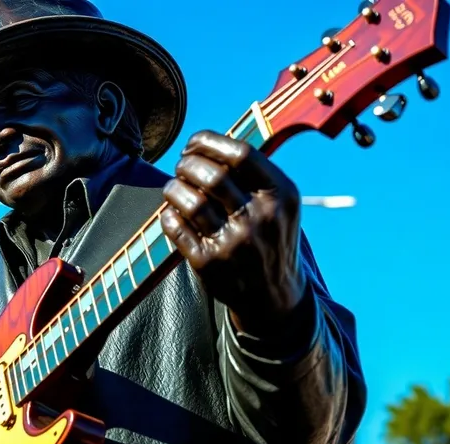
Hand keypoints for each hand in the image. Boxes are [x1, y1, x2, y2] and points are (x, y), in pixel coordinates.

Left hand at [160, 131, 306, 334]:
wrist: (274, 296)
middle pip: (211, 175)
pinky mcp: (209, 264)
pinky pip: (176, 228)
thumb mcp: (280, 203)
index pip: (240, 153)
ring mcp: (234, 244)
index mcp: (280, 195)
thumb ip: (252, 173)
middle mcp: (260, 218)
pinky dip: (168, 215)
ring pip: (190, 201)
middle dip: (187, 163)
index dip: (208, 142)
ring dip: (173, 188)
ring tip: (173, 187)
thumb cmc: (269, 236)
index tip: (193, 144)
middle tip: (182, 166)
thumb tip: (204, 144)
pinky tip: (173, 213)